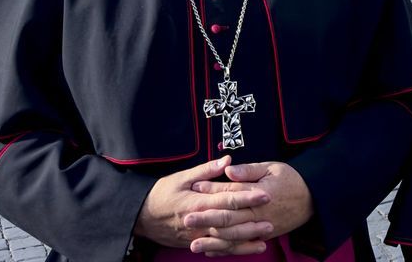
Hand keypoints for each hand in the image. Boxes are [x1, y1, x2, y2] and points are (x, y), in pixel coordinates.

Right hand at [133, 156, 271, 251]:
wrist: (140, 216)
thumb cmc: (161, 193)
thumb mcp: (181, 177)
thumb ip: (206, 170)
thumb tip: (227, 160)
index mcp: (197, 202)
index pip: (226, 199)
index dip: (246, 197)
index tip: (264, 194)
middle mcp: (198, 222)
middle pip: (228, 223)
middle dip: (251, 221)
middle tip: (271, 218)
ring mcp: (196, 236)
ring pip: (225, 240)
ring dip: (246, 239)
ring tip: (266, 236)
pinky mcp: (194, 244)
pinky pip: (217, 249)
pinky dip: (234, 250)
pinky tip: (250, 248)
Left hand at [186, 162, 314, 254]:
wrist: (313, 199)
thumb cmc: (291, 180)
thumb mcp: (272, 168)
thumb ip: (249, 170)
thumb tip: (228, 169)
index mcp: (259, 195)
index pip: (231, 193)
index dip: (212, 190)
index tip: (194, 187)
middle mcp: (259, 214)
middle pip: (229, 218)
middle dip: (206, 219)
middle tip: (186, 219)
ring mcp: (261, 228)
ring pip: (233, 237)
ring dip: (212, 241)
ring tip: (192, 244)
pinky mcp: (263, 236)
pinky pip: (242, 246)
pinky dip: (226, 250)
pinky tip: (210, 251)